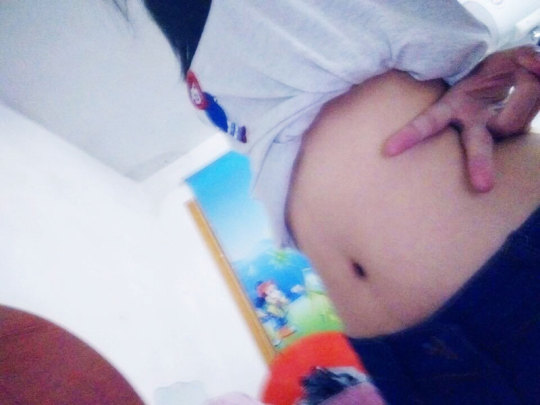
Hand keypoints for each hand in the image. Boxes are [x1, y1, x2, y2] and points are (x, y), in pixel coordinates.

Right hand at [384, 45, 539, 191]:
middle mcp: (472, 124)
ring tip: (528, 75)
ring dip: (528, 90)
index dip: (410, 134)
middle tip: (483, 187)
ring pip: (514, 119)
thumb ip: (525, 56)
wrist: (511, 87)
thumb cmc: (497, 74)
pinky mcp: (515, 134)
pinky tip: (532, 81)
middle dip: (479, 163)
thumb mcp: (505, 58)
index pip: (429, 122)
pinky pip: (528, 117)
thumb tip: (534, 63)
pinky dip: (535, 96)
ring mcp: (495, 133)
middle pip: (476, 145)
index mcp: (453, 106)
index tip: (388, 150)